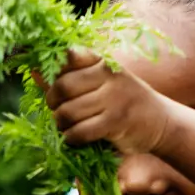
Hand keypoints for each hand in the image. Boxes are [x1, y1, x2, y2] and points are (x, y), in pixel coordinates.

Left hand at [45, 47, 174, 155]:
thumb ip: (70, 76)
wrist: (161, 122)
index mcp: (101, 60)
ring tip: (66, 127)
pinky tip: (74, 139)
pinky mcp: (116, 122)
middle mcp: (108, 74)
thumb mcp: (102, 82)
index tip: (46, 80)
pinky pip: (80, 131)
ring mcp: (114, 98)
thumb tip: (33, 70)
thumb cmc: (123, 102)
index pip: (67, 55)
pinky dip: (71, 139)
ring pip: (68, 112)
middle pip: (62, 87)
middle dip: (53, 103)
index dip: (50, 68)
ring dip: (61, 124)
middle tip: (57, 111)